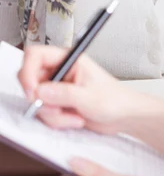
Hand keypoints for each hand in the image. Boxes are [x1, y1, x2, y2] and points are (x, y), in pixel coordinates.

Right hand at [18, 45, 147, 133]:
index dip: (28, 71)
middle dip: (42, 100)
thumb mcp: (90, 97)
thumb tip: (39, 91)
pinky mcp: (58, 103)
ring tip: (75, 116)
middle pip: (31, 80)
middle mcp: (61, 71)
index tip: (32, 91)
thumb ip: (63, 94)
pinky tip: (75, 119)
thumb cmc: (115, 100)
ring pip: (37, 101)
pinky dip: (57, 121)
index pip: (36, 55)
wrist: (124, 116)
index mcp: (69, 59)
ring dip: (53, 114)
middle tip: (57, 108)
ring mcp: (58, 88)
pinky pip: (44, 113)